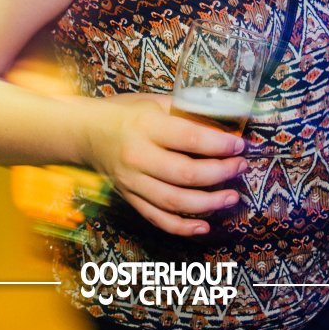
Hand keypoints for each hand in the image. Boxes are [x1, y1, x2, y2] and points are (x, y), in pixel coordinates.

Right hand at [84, 94, 247, 236]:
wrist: (87, 133)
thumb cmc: (126, 114)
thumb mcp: (156, 102)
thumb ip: (187, 112)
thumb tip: (225, 124)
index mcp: (146, 126)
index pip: (189, 139)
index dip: (219, 145)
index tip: (240, 145)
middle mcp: (138, 156)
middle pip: (186, 174)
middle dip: (220, 173)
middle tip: (241, 168)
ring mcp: (132, 182)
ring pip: (175, 202)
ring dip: (209, 203)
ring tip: (232, 197)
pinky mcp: (130, 198)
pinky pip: (158, 218)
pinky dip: (182, 227)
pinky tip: (204, 226)